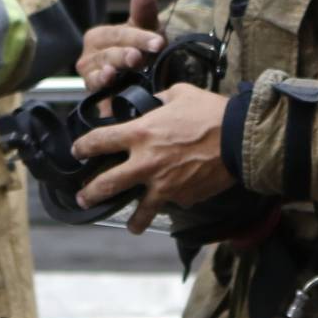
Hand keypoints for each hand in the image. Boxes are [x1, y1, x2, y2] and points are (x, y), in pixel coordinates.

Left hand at [72, 83, 234, 234]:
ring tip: (130, 224)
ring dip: (132, 220)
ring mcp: (164, 186)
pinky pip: (173, 204)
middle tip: (85, 196)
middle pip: (106, 184)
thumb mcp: (180, 94)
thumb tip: (152, 102)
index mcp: (140, 134)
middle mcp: (146, 163)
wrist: (239, 138)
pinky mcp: (183, 198)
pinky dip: (173, 204)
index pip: (99, 142)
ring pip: (139, 212)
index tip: (78, 151)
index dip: (83, 147)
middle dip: (90, 193)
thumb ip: (159, 99)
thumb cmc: (211, 113)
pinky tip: (176, 202)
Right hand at [76, 0, 164, 92]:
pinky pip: (95, 95)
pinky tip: (108, 91)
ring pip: (99, 74)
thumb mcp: (147, 29)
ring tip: (115, 73)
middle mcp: (89, 58)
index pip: (118, 34)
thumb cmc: (142, 48)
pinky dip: (102, 93)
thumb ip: (144, 11)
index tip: (158, 42)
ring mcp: (90, 79)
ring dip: (109, 73)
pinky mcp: (94, 98)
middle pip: (108, 54)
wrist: (144, 78)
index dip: (138, 37)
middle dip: (125, 55)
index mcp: (99, 37)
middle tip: (139, 58)